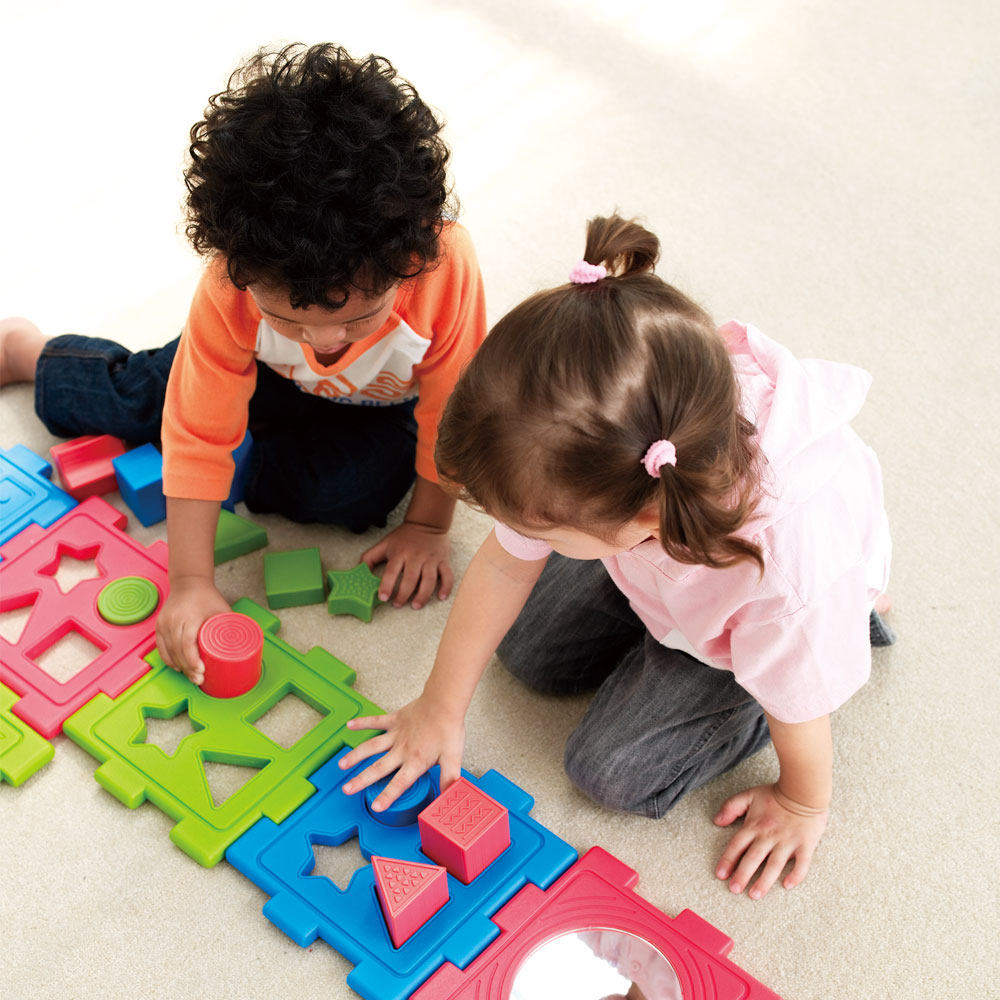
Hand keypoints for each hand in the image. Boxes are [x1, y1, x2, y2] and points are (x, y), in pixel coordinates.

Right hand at [154, 577, 230, 684]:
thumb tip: (241, 647)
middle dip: (188, 668)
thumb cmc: (207, 596)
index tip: (201, 671)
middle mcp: (174, 620)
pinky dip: (168, 659)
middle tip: (199, 680)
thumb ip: (229, 627)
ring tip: (191, 676)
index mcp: (189, 616)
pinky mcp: (159, 626)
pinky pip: (161, 647)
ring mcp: (164, 623)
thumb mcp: (222, 610)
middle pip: (178, 650)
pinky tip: (178, 667)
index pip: (187, 643)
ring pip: (168, 651)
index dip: (193, 660)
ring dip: (179, 666)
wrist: (189, 582)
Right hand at [339, 695, 465, 809]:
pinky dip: (362, 723)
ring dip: (356, 756)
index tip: (375, 807)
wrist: (443, 702)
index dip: (388, 796)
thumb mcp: (453, 757)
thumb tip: (450, 797)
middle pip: (378, 768)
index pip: (399, 783)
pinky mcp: (395, 719)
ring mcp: (396, 734)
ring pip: (371, 747)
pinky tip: (350, 725)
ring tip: (342, 765)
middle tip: (347, 789)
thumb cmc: (448, 728)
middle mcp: (401, 750)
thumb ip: (449, 779)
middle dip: (361, 780)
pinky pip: (375, 721)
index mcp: (415, 761)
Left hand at [361, 520, 452, 608]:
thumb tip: (358, 572)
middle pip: (411, 578)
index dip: (387, 585)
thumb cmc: (403, 537)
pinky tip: (441, 597)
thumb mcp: (384, 544)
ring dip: (423, 595)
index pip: (392, 571)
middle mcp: (416, 557)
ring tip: (415, 605)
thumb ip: (369, 558)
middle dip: (404, 594)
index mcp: (400, 553)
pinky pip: (447, 575)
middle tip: (397, 604)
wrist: (427, 523)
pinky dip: (446, 587)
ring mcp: (431, 559)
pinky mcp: (443, 561)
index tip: (383, 597)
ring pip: (429, 580)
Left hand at [713, 783, 828, 898]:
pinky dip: (795, 875)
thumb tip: (717, 821)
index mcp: (755, 825)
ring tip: (755, 895)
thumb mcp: (749, 795)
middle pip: (753, 858)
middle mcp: (769, 835)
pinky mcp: (805, 845)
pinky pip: (801, 864)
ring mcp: (787, 841)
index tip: (720, 875)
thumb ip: (731, 807)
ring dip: (764, 881)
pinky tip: (787, 885)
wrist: (804, 789)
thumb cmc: (776, 794)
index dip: (728, 860)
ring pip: (774, 865)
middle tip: (734, 890)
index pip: (737, 845)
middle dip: (742, 875)